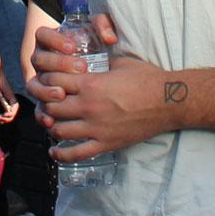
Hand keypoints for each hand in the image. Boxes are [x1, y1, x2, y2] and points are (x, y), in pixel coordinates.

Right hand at [0, 63, 19, 122]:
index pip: (3, 110)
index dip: (2, 117)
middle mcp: (5, 97)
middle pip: (10, 112)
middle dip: (6, 120)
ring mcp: (8, 95)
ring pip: (14, 111)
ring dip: (9, 118)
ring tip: (2, 119)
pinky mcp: (10, 93)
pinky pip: (15, 106)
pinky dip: (13, 113)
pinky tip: (7, 115)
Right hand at [26, 14, 118, 105]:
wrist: (93, 73)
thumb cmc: (93, 50)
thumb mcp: (97, 33)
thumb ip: (104, 26)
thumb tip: (110, 38)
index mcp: (49, 42)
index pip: (43, 34)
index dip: (54, 40)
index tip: (73, 46)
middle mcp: (42, 61)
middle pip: (40, 60)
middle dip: (58, 64)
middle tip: (81, 67)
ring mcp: (41, 82)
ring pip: (34, 85)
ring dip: (46, 90)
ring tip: (62, 94)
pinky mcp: (45, 102)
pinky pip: (37, 109)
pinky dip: (41, 114)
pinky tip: (51, 120)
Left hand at [37, 53, 180, 158]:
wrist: (168, 101)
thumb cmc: (146, 78)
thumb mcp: (120, 63)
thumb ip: (100, 63)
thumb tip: (90, 61)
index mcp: (91, 84)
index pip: (54, 82)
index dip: (47, 80)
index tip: (48, 80)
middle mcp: (89, 107)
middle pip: (52, 107)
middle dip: (46, 103)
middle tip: (47, 102)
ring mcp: (96, 128)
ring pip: (59, 130)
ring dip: (51, 126)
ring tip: (51, 122)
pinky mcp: (105, 144)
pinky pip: (76, 154)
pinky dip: (61, 154)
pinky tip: (54, 150)